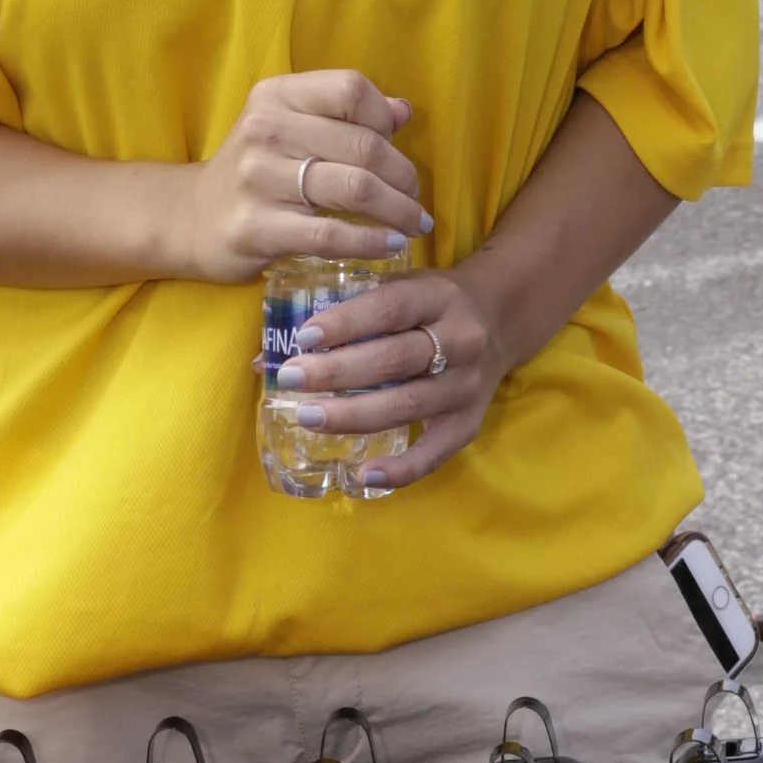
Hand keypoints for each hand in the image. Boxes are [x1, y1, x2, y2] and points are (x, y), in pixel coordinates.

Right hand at [171, 69, 429, 281]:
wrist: (191, 218)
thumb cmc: (256, 170)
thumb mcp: (292, 128)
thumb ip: (346, 116)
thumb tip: (402, 111)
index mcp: (277, 95)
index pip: (351, 89)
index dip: (385, 119)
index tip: (397, 148)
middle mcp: (264, 129)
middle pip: (362, 145)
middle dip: (403, 176)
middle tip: (415, 198)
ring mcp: (256, 178)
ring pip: (354, 188)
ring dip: (398, 210)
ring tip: (413, 223)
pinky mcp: (255, 227)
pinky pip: (331, 235)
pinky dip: (372, 242)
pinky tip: (391, 245)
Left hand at [272, 263, 500, 490]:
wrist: (498, 319)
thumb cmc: (427, 303)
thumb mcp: (398, 286)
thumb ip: (343, 312)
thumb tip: (263, 355)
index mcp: (438, 296)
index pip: (389, 308)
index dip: (346, 323)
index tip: (304, 337)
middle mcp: (460, 339)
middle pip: (395, 359)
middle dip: (338, 371)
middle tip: (292, 377)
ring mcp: (466, 384)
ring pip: (408, 403)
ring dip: (354, 414)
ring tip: (307, 417)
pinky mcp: (469, 421)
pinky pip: (436, 452)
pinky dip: (402, 469)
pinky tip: (365, 476)